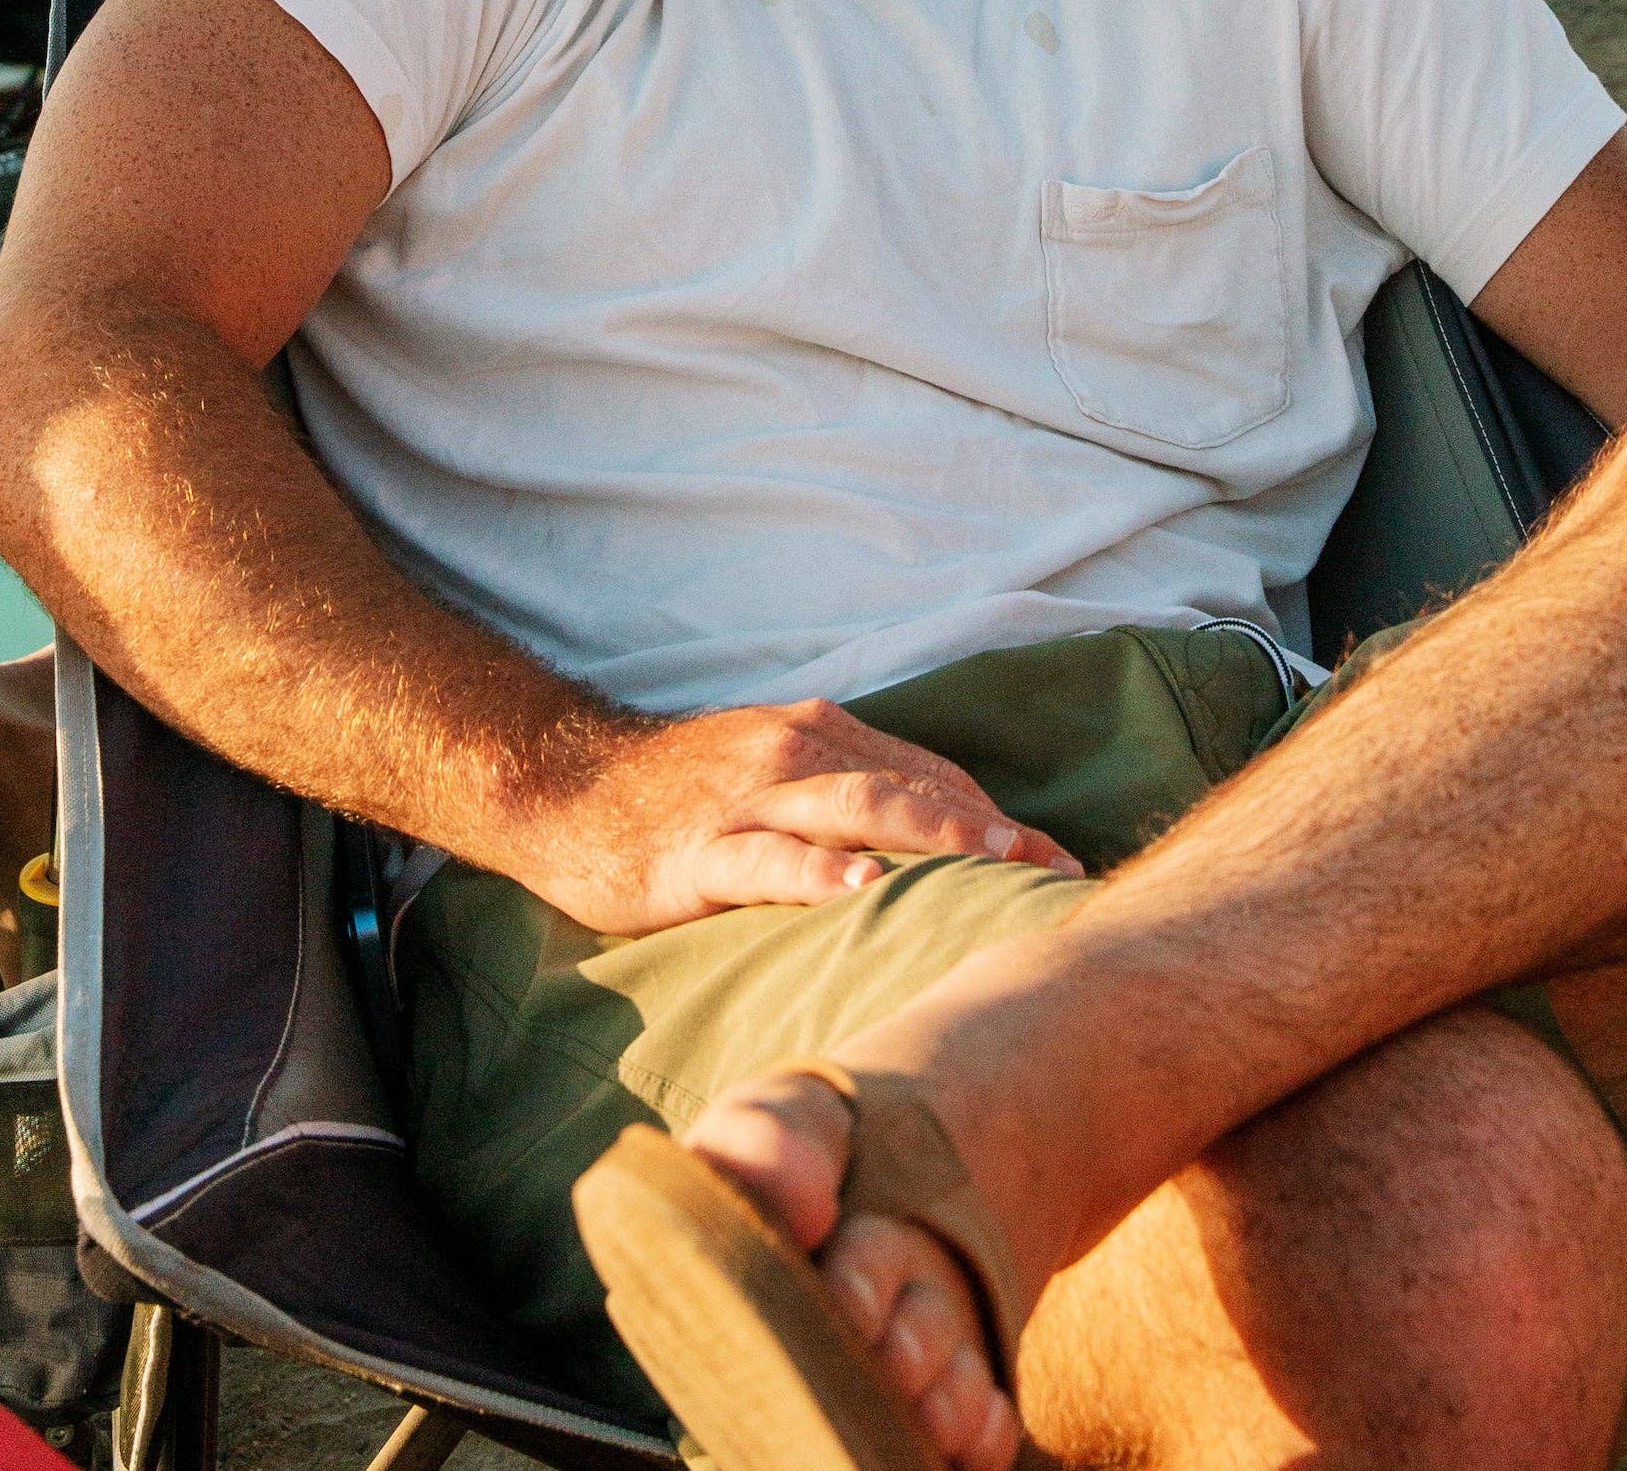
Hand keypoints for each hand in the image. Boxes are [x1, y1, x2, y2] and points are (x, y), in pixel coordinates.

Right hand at [511, 696, 1083, 937]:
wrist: (566, 785)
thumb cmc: (679, 793)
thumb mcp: (772, 773)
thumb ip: (843, 794)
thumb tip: (930, 847)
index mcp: (822, 735)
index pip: (933, 775)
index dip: (998, 818)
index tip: (1060, 863)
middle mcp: (797, 753)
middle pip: (915, 787)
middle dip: (992, 832)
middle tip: (1056, 876)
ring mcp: (750, 799)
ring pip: (859, 809)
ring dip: (934, 837)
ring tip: (993, 868)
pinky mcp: (702, 849)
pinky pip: (771, 859)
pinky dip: (821, 873)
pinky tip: (860, 892)